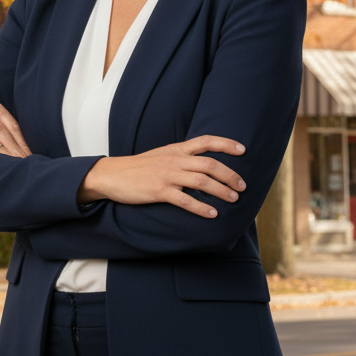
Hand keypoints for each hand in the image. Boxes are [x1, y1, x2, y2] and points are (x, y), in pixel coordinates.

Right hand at [77, 136, 247, 218]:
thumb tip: (202, 165)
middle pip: (210, 164)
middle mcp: (174, 160)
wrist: (111, 175)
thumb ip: (180, 157)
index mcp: (175, 150)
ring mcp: (167, 175)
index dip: (226, 144)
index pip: (205, 141)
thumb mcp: (160, 155)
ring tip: (233, 199)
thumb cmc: (137, 168)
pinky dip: (201, 208)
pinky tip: (212, 214)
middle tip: (242, 186)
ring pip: (202, 181)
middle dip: (230, 175)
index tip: (243, 150)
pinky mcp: (159, 191)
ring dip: (221, 191)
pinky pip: (185, 200)